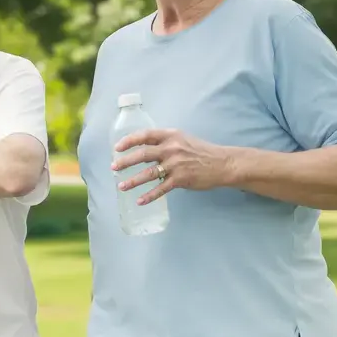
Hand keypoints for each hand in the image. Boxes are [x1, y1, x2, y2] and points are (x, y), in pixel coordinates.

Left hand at [110, 128, 235, 204]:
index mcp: (170, 135)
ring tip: (121, 186)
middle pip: (142, 155)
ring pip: (148, 174)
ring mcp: (175, 165)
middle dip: (125, 162)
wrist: (222, 163)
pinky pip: (160, 189)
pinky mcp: (181, 180)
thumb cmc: (200, 150)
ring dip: (133, 181)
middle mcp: (171, 148)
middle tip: (114, 167)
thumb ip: (164, 142)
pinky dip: (149, 196)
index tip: (117, 147)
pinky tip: (139, 201)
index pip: (145, 135)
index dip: (129, 141)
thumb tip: (143, 148)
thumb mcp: (182, 139)